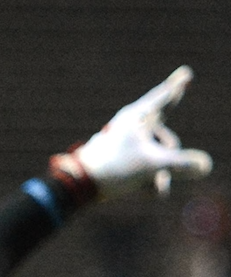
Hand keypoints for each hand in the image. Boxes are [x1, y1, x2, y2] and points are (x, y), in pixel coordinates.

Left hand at [58, 66, 212, 196]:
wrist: (81, 186)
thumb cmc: (116, 168)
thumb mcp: (154, 166)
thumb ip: (182, 164)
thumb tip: (205, 166)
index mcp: (138, 117)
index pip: (164, 98)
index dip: (176, 87)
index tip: (185, 73)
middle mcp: (133, 127)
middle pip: (169, 143)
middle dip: (168, 162)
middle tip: (158, 165)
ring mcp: (129, 146)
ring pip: (158, 161)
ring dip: (156, 177)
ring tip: (144, 184)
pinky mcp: (124, 162)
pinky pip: (147, 173)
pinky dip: (147, 184)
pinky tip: (139, 192)